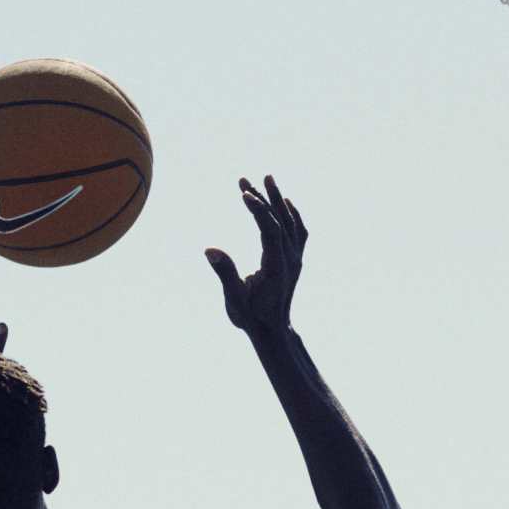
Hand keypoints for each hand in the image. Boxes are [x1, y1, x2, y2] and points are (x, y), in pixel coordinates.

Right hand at [205, 176, 305, 335]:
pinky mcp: (295, 260)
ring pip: (290, 223)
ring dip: (278, 200)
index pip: (271, 231)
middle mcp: (290, 260)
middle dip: (262, 198)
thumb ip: (225, 274)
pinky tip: (283, 201)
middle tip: (243, 180)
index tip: (243, 193)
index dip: (259, 211)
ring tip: (266, 179)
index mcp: (276, 268)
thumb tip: (210, 250)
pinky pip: (297, 231)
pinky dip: (291, 213)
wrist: (273, 330)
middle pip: (280, 221)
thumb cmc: (251, 317)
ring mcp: (295, 259)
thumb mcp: (234, 300)